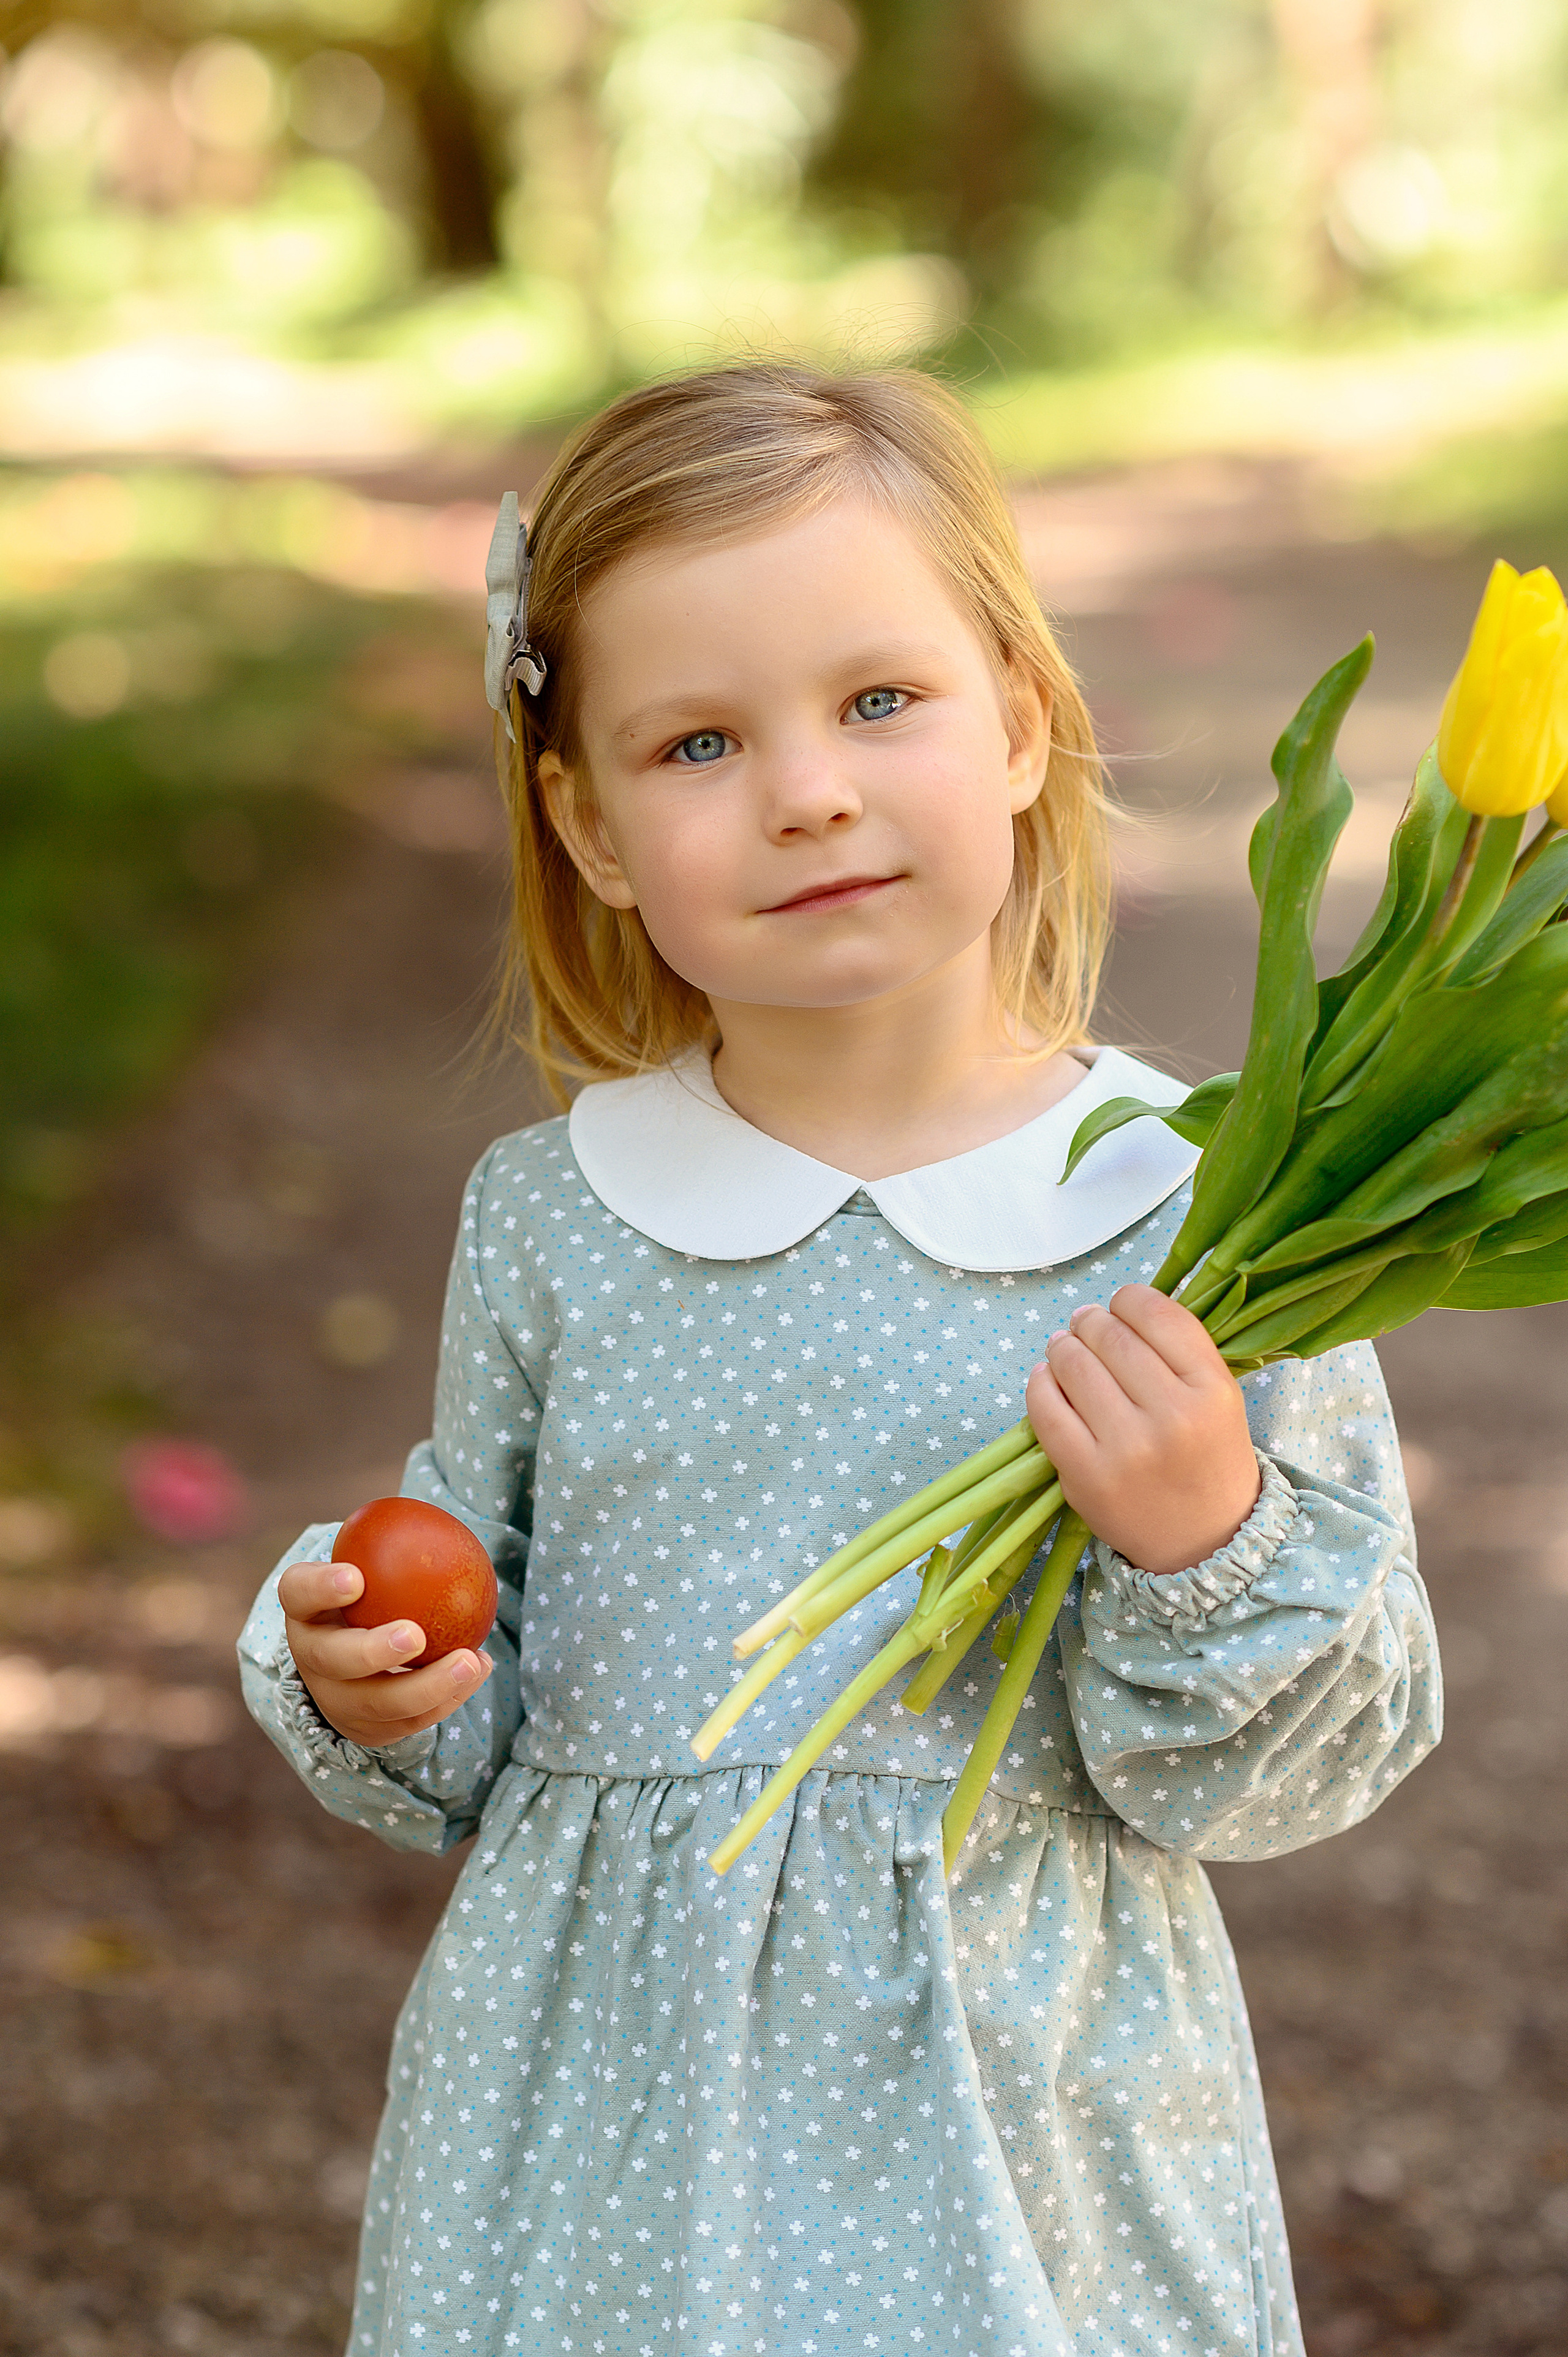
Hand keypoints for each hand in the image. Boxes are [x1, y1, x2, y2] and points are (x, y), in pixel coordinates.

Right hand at [279, 1558, 492, 1747]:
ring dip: (427, 1685)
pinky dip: (447, 1698)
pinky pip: (408, 1722)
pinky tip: (479, 1668)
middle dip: (371, 1651)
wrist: (363, 1649)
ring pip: (374, 1702)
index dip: (319, 1587)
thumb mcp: (376, 1561)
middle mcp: (310, 1656)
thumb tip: (442, 1521)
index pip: (298, 1592)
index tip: (355, 1577)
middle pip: (331, 1659)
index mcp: (306, 1607)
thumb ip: (394, 1544)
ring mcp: (334, 1698)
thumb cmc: (378, 1590)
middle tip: (415, 1634)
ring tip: (470, 1661)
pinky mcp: (366, 1728)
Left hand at [1025, 1285, 1260, 1576]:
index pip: (1157, 1315)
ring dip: (1062, 1346)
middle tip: (1085, 1323)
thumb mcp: (1220, 1398)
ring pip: (1073, 1364)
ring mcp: (1125, 1448)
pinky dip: (1039, 1383)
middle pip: (1110, 1335)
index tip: (1120, 1305)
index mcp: (1212, 1390)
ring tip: (1064, 1347)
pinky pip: (1045, 1409)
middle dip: (1090, 1320)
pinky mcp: (1085, 1476)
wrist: (1205, 1543)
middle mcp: (1172, 1416)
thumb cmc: (1209, 1460)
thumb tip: (1118, 1305)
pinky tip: (1046, 1377)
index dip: (1129, 1299)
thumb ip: (1180, 1350)